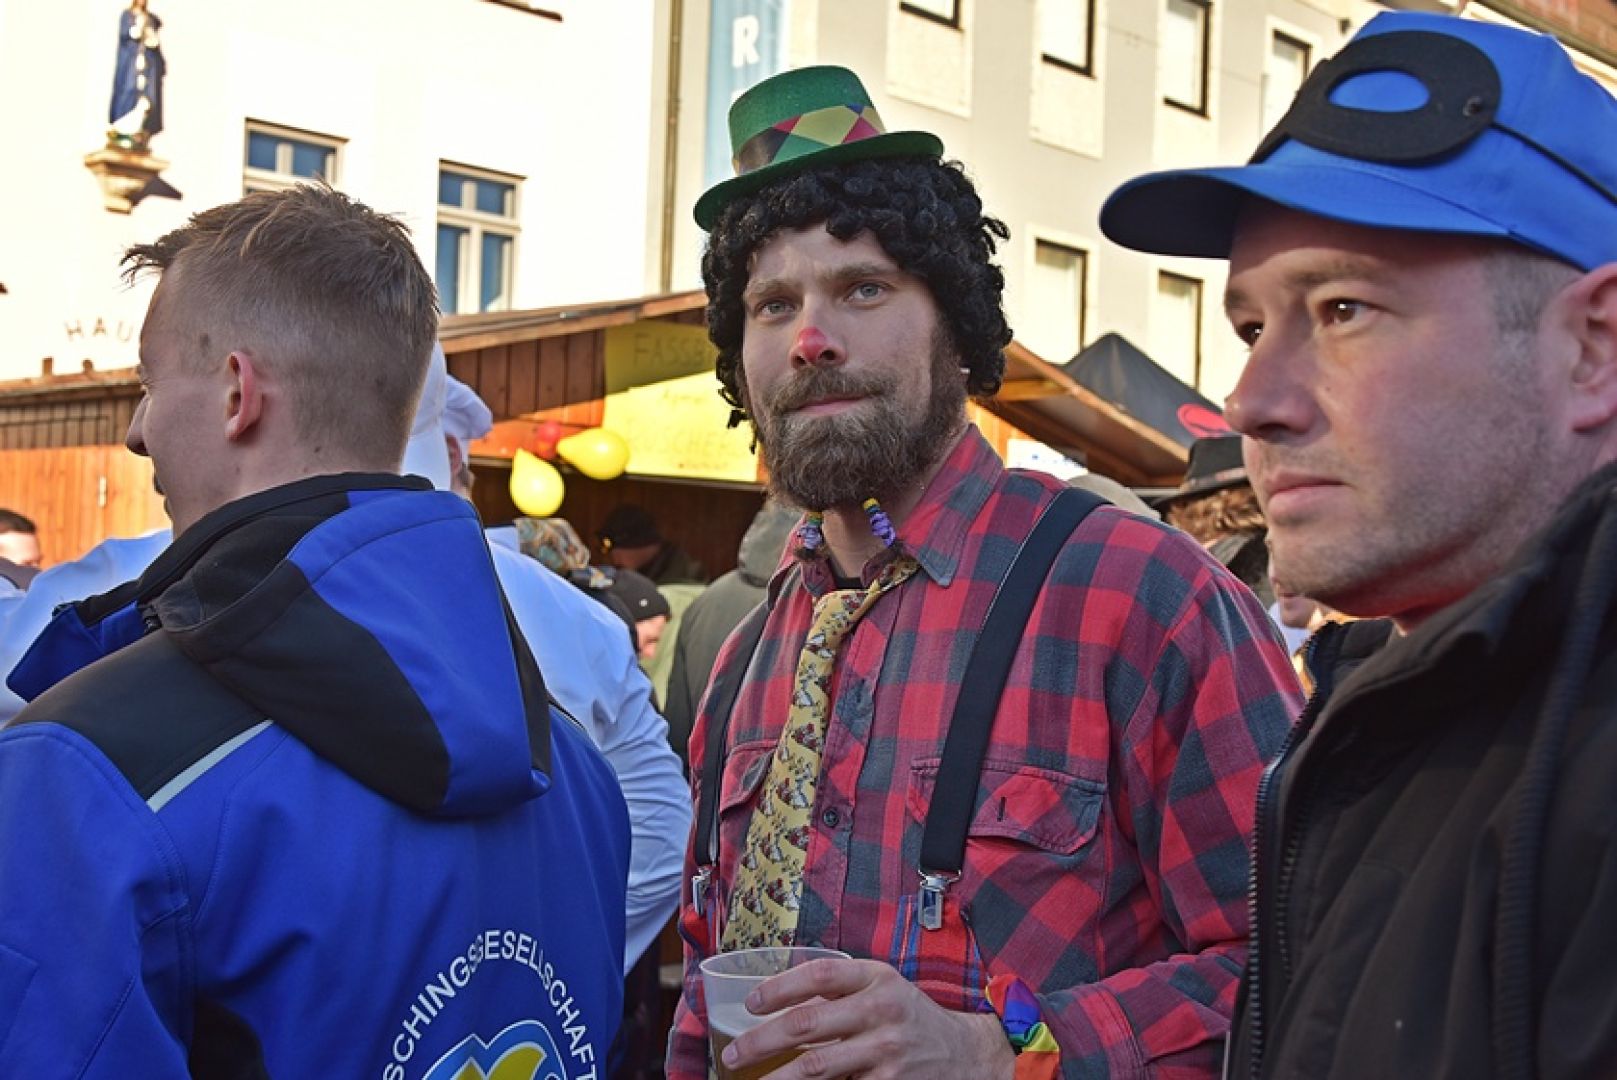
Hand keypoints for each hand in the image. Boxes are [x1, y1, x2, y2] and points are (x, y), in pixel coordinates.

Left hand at [717, 957, 1015, 1078]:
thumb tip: (777, 1001)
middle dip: (761, 1041)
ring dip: (777, 1078)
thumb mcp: (883, 989)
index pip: (817, 975)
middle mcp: (881, 1011)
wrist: (966, 1054)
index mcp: (876, 978)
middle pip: (807, 1024)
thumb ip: (841, 992)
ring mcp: (886, 1052)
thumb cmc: (911, 1018)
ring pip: (816, 1067)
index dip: (778, 988)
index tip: (750, 1003)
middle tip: (733, 1054)